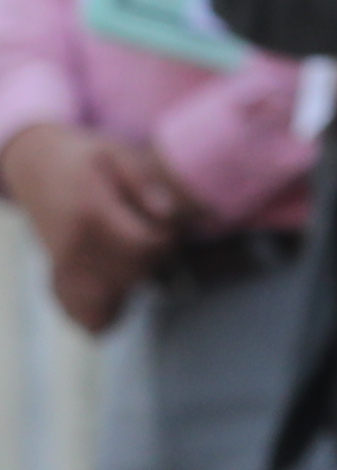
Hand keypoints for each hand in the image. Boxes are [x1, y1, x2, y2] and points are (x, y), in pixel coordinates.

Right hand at [1, 123, 191, 332]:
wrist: (34, 162)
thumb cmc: (84, 156)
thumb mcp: (117, 154)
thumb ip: (145, 185)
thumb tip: (169, 216)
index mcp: (91, 213)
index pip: (146, 246)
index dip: (166, 238)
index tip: (167, 223)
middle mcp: (74, 244)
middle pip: (134, 273)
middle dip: (155, 259)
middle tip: (154, 234)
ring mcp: (63, 261)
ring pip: (112, 294)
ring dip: (135, 281)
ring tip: (136, 253)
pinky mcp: (60, 271)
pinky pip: (84, 310)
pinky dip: (104, 314)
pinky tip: (117, 308)